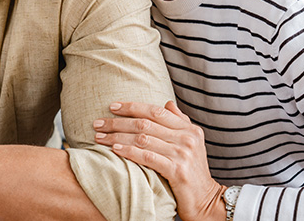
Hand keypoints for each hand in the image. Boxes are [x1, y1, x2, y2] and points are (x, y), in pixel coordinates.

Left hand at [94, 100, 224, 220]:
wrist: (206, 200)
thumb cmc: (193, 172)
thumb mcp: (191, 144)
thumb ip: (180, 122)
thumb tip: (167, 103)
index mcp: (189, 128)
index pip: (156, 111)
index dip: (132, 107)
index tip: (112, 106)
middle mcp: (187, 137)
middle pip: (146, 123)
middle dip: (118, 122)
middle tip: (98, 123)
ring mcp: (183, 153)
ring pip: (143, 138)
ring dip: (117, 136)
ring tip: (100, 137)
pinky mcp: (177, 170)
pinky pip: (147, 156)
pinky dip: (129, 151)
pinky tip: (115, 149)